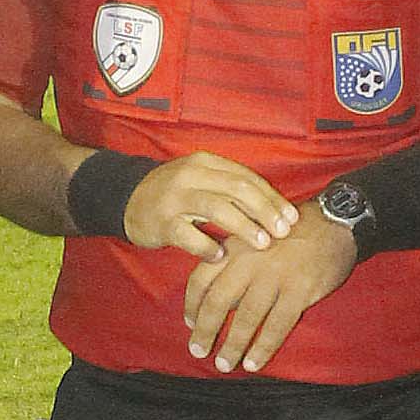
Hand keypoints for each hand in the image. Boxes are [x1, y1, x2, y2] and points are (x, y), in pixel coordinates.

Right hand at [124, 152, 297, 260]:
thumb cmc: (175, 195)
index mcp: (205, 163)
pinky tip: (221, 256)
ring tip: (263, 243)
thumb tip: (275, 210)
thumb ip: (231, 190)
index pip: (246, 178)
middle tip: (283, 232)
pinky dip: (207, 247)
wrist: (127, 199)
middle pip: (237, 189)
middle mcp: (191, 175)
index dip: (272, 198)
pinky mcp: (161, 222)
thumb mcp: (202, 181)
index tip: (292, 218)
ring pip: (217, 208)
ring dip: (244, 226)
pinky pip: (189, 236)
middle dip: (264, 211)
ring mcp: (175, 198)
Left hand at [183, 204, 358, 371]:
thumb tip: (219, 298)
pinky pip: (276, 326)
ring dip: (232, 345)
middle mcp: (250, 261)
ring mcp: (275, 276)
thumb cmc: (292, 232)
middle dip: (206, 331)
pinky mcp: (299, 291)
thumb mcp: (255, 234)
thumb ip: (234, 260)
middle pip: (218, 301)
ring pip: (246, 318)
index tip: (190, 325)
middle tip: (199, 351)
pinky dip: (263, 348)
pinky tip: (254, 363)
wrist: (335, 221)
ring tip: (224, 364)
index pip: (201, 278)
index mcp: (236, 246)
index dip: (192, 305)